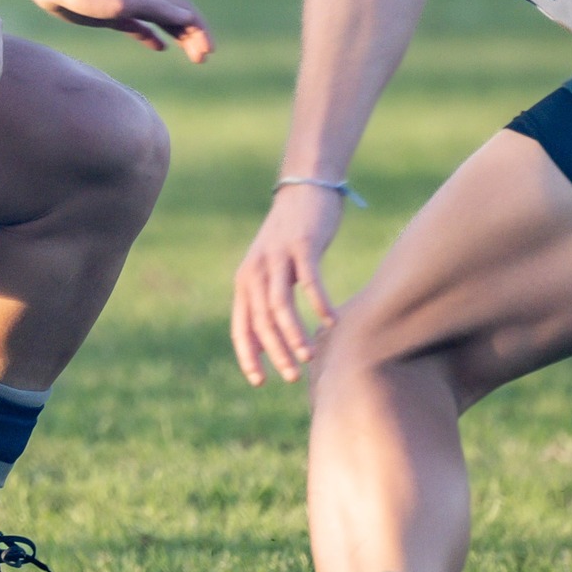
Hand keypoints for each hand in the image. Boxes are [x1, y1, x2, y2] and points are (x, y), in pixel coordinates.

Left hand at [24, 0, 213, 60]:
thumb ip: (156, 9)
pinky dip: (154, 37)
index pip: (186, 13)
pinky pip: (142, 27)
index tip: (208, 52)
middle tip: (203, 60)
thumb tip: (189, 17)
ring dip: (180, 37)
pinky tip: (159, 47)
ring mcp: (129, 6)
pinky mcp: (113, 14)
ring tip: (192, 56)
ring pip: (163, 22)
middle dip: (194, 37)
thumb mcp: (124, 4)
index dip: (201, 31)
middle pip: (178, 18)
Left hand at [232, 183, 342, 383]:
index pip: (241, 326)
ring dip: (294, 334)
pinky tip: (330, 322)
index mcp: (245, 280)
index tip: (260, 381)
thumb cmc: (289, 237)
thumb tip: (264, 345)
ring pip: (280, 305)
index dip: (248, 355)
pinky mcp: (302, 245)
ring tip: (309, 356)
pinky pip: (310, 281)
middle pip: (261, 321)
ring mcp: (278, 257)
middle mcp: (256, 270)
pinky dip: (319, 304)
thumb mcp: (270, 271)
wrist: (303, 189)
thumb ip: (264, 302)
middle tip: (292, 376)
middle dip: (276, 352)